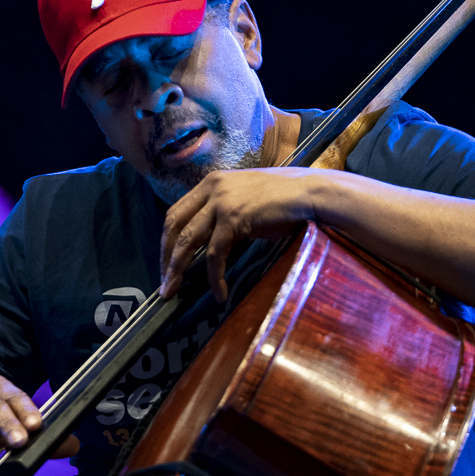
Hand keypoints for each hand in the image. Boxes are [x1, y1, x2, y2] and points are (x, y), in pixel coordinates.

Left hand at [160, 168, 322, 301]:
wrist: (309, 192)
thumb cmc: (283, 200)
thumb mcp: (243, 199)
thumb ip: (222, 213)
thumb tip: (208, 242)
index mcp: (210, 182)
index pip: (176, 212)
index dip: (167, 240)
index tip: (166, 263)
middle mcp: (211, 188)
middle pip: (175, 225)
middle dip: (166, 257)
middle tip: (165, 282)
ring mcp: (221, 201)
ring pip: (188, 240)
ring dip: (178, 269)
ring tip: (174, 291)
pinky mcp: (234, 217)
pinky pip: (216, 253)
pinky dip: (214, 277)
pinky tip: (219, 293)